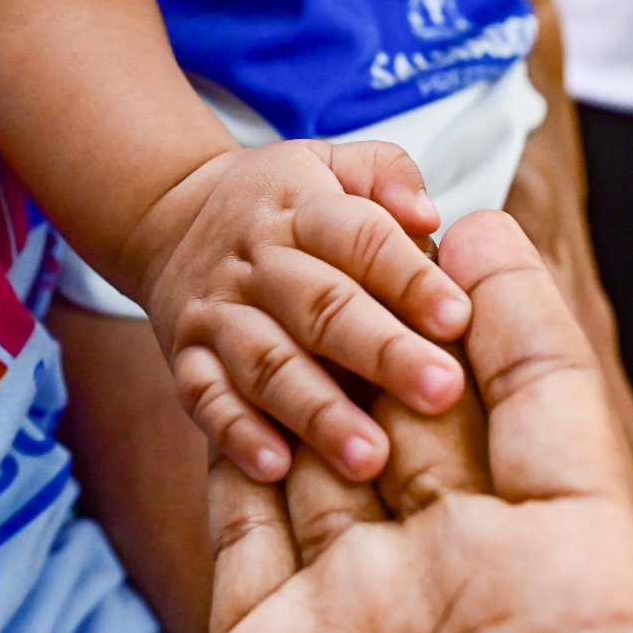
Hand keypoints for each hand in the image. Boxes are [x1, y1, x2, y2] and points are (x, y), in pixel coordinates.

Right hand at [128, 139, 471, 483]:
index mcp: (304, 209)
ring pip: (267, 363)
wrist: (172, 218)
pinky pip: (205, 399)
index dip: (409, 278)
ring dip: (317, 411)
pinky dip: (236, 435)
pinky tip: (276, 470)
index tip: (460, 318)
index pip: (360, 238)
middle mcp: (258, 263)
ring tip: (369, 459)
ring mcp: (217, 314)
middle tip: (439, 392)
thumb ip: (389, 174)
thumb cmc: (288, 204)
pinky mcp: (186, 361)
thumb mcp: (335, 162)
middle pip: (320, 307)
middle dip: (382, 352)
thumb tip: (428, 215)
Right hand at [179, 211, 632, 632]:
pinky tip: (229, 381)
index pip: (550, 408)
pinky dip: (233, 441)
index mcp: (577, 590)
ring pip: (332, 446)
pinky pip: (240, 521)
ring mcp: (357, 627)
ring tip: (287, 289)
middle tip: (361, 229)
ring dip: (314, 365)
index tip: (478, 220)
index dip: (516, 310)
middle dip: (400, 319)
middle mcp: (470, 594)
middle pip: (434, 412)